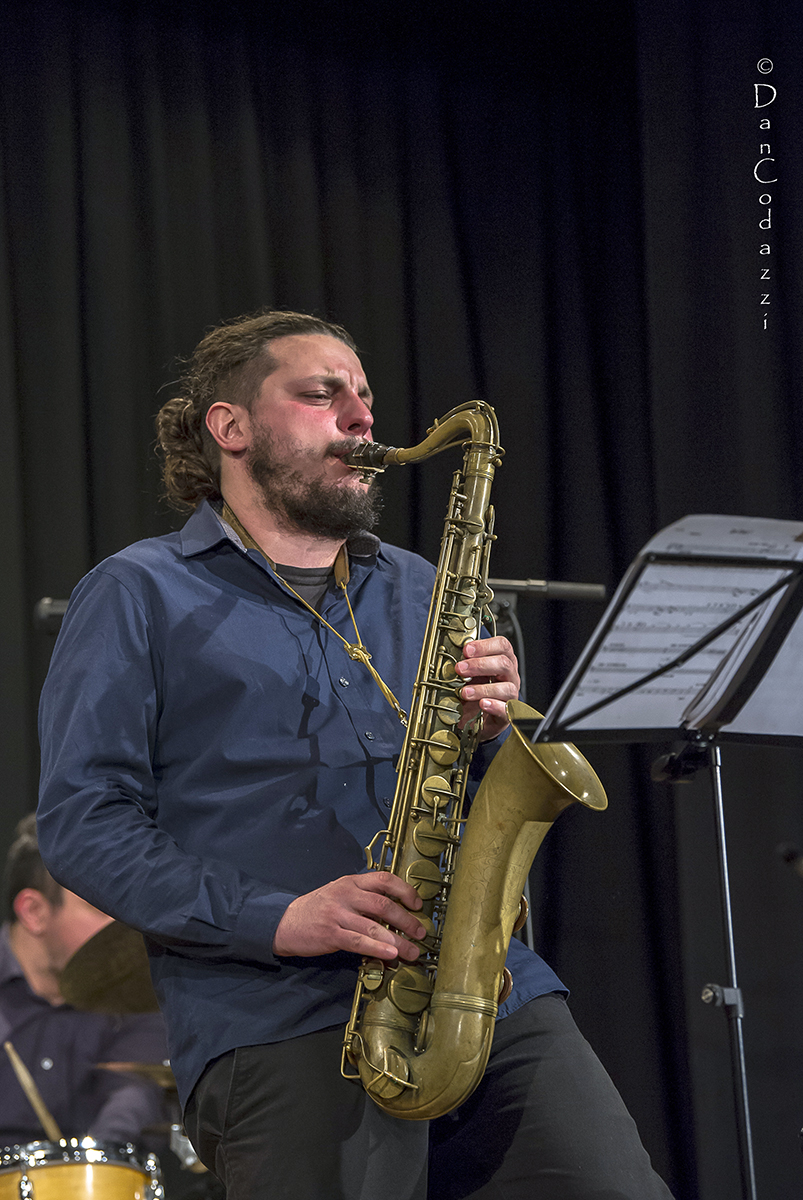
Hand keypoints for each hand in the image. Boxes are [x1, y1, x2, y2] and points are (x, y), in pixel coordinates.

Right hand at [273, 872, 425, 960]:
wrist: (285, 922)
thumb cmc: (318, 909)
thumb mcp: (340, 894)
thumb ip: (364, 898)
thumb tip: (396, 914)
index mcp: (351, 882)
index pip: (384, 879)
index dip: (405, 890)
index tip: (418, 904)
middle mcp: (346, 894)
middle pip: (383, 904)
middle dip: (406, 920)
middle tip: (421, 933)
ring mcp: (337, 914)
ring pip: (373, 926)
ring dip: (398, 940)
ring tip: (412, 951)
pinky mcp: (330, 934)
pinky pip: (358, 941)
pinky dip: (377, 948)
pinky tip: (391, 955)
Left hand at [456, 635, 519, 741]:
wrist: (480, 720)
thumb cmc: (477, 692)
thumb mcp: (470, 676)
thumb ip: (465, 666)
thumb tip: (448, 659)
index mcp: (503, 661)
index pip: (502, 646)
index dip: (484, 646)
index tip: (467, 650)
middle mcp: (510, 677)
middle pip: (504, 664)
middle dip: (480, 665)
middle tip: (460, 669)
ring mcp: (511, 695)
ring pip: (507, 688)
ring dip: (483, 688)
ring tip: (465, 692)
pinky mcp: (508, 714)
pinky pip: (507, 709)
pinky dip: (494, 705)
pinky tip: (483, 704)